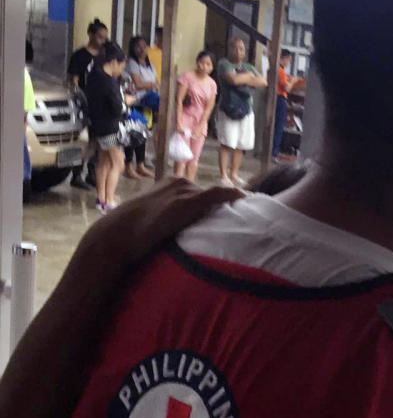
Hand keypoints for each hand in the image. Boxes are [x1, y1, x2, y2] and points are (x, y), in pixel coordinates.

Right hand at [81, 179, 241, 272]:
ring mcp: (184, 191)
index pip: (202, 192)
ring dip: (230, 204)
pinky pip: (216, 195)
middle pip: (211, 194)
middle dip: (226, 205)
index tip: (237, 210)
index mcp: (171, 186)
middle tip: (246, 216)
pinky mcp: (187, 202)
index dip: (219, 202)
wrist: (119, 234)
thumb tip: (181, 233)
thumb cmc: (133, 233)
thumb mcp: (155, 221)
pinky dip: (231, 196)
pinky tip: (245, 199)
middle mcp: (180, 184)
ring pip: (216, 196)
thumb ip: (171, 220)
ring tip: (249, 214)